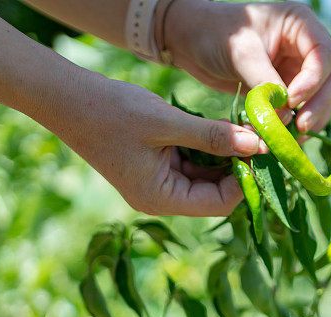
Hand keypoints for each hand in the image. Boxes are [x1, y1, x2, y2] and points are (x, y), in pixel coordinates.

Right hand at [44, 70, 264, 215]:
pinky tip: (226, 130)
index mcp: (161, 198)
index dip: (246, 182)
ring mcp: (159, 183)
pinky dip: (211, 149)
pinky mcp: (157, 166)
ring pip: (208, 178)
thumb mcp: (167, 123)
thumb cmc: (111, 112)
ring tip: (249, 132)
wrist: (65, 97)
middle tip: (263, 141)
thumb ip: (212, 137)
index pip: (219, 204)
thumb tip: (255, 146)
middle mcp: (162, 198)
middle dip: (240, 169)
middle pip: (216, 194)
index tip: (265, 154)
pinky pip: (194, 164)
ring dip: (228, 158)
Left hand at [164, 0, 330, 133]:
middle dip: (319, 104)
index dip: (315, 81)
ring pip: (322, 97)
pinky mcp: (287, 89)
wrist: (190, 40)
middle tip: (301, 126)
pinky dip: (296, 125)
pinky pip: (302, 109)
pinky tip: (285, 138)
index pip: (325, 55)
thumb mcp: (241, 53)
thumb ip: (265, 85)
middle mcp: (306, 45)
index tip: (293, 101)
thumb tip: (286, 119)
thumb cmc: (214, 33)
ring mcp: (298, 68)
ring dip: (312, 118)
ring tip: (293, 137)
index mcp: (300, 24)